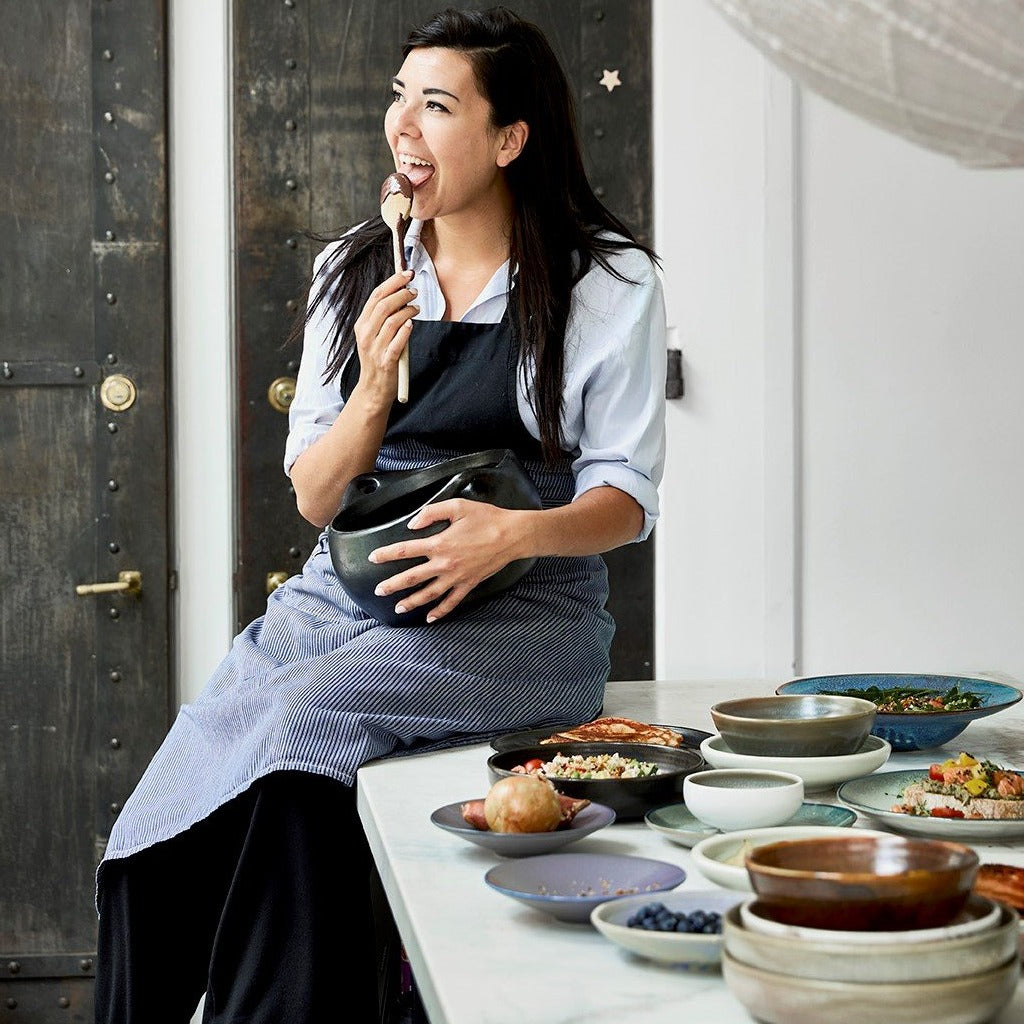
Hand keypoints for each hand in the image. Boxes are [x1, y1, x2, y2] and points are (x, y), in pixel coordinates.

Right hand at [351, 269, 417, 403]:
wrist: (373, 388)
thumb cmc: (378, 357)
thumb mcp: (374, 335)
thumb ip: (383, 317)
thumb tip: (401, 294)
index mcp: (362, 325)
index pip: (376, 296)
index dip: (393, 282)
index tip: (407, 274)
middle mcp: (366, 335)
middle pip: (384, 305)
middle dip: (402, 293)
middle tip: (414, 291)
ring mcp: (375, 349)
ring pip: (392, 321)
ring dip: (407, 310)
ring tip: (416, 308)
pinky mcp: (386, 362)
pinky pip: (397, 342)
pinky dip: (405, 330)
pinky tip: (411, 324)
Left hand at [368, 499, 526, 621]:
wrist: (512, 535)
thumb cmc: (487, 518)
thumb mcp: (457, 507)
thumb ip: (431, 513)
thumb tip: (412, 526)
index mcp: (439, 543)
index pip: (405, 550)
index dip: (386, 554)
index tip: (373, 558)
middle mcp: (445, 564)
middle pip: (412, 577)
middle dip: (392, 585)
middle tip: (379, 590)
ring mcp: (457, 577)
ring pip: (429, 594)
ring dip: (412, 602)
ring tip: (399, 608)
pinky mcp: (469, 584)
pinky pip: (452, 602)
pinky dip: (440, 612)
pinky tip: (430, 618)